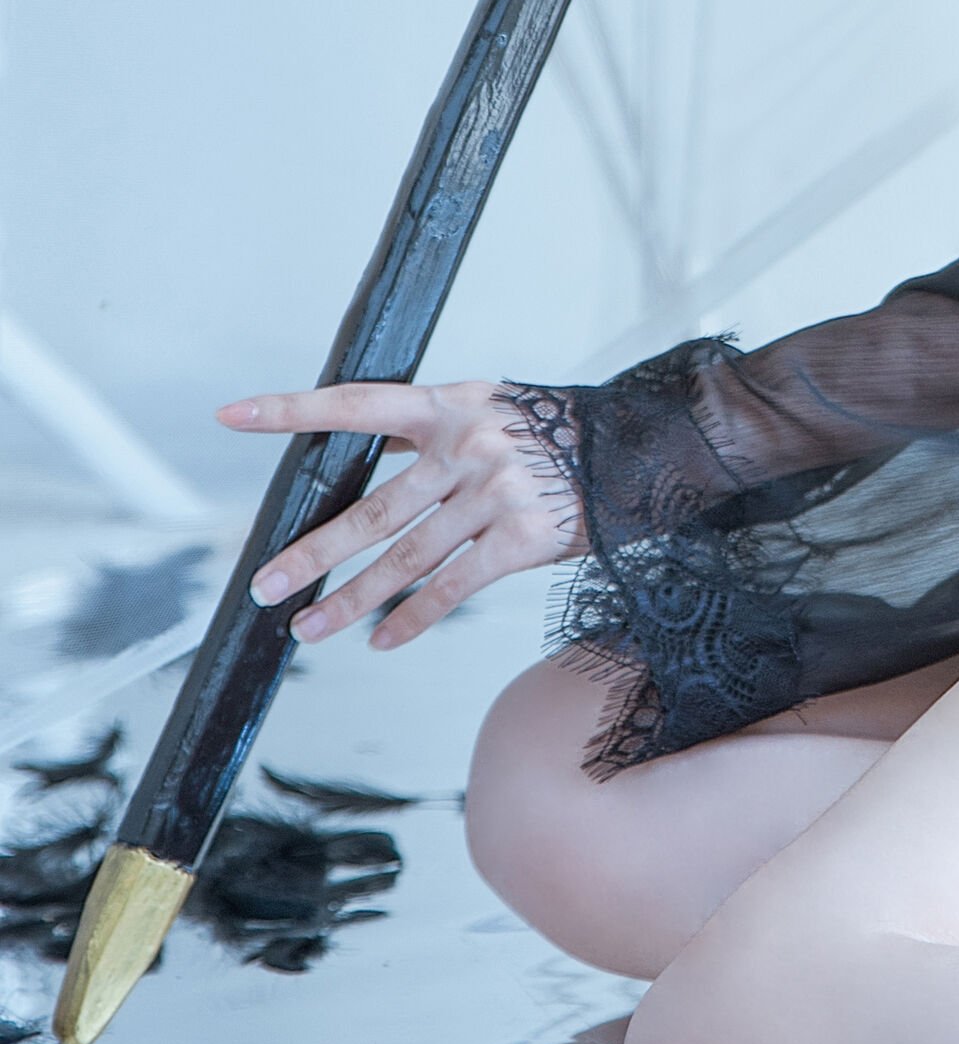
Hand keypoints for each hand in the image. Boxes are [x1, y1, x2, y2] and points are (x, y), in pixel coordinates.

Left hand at [221, 377, 585, 650]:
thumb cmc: (558, 433)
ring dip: (350, 599)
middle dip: (312, 553)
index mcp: (450, 405)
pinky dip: (412, 617)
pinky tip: (380, 639)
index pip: (356, 404)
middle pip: (372, 510)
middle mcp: (467, 447)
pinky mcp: (521, 539)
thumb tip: (368, 465)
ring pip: (405, 558)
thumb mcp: (492, 409)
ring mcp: (495, 495)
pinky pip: (453, 586)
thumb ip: (432, 433)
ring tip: (307, 628)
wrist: (642, 449)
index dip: (292, 410)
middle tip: (264, 584)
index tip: (232, 415)